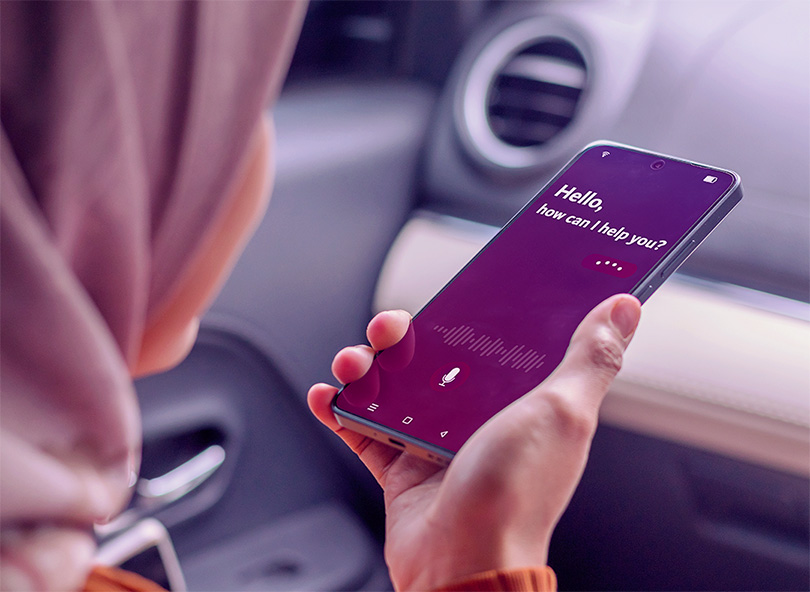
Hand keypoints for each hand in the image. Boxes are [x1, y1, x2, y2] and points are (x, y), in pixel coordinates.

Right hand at [308, 294, 640, 589]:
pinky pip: (363, 430)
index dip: (470, 315)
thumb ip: (591, 357)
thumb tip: (624, 309)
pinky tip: (329, 396)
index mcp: (519, 403)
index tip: (451, 293)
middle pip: (433, 361)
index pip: (492, 344)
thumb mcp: (563, 412)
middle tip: (389, 329)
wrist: (463, 561)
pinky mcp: (401, 469)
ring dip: (366, 368)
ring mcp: (435, 444)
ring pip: (393, 389)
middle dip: (402, 336)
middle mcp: (476, 421)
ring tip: (353, 363)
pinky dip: (342, 411)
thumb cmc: (516, 493)